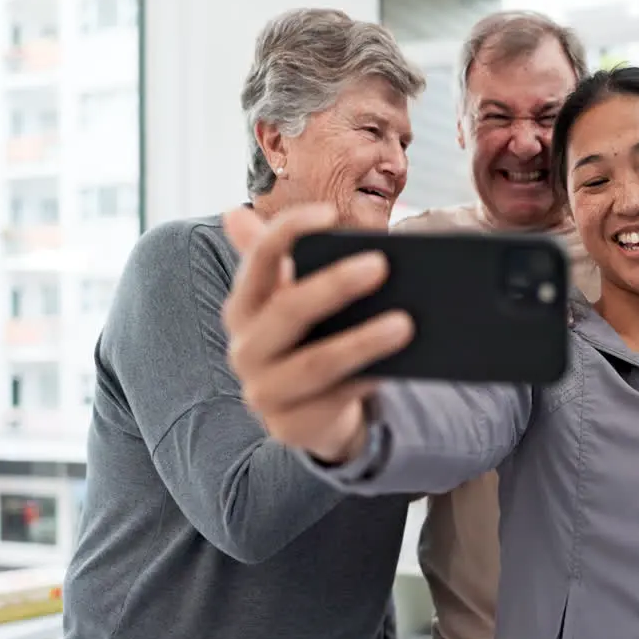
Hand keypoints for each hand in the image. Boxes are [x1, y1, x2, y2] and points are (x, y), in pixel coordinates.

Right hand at [221, 203, 413, 463]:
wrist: (309, 412)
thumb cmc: (306, 340)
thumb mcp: (288, 298)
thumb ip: (270, 259)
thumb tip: (232, 214)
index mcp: (243, 307)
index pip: (258, 261)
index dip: (288, 233)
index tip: (329, 212)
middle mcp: (245, 348)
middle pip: (288, 311)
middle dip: (334, 286)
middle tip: (381, 265)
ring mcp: (265, 391)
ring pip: (316, 363)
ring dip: (362, 341)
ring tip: (406, 323)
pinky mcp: (292, 426)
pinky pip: (337, 400)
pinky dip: (368, 380)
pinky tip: (400, 364)